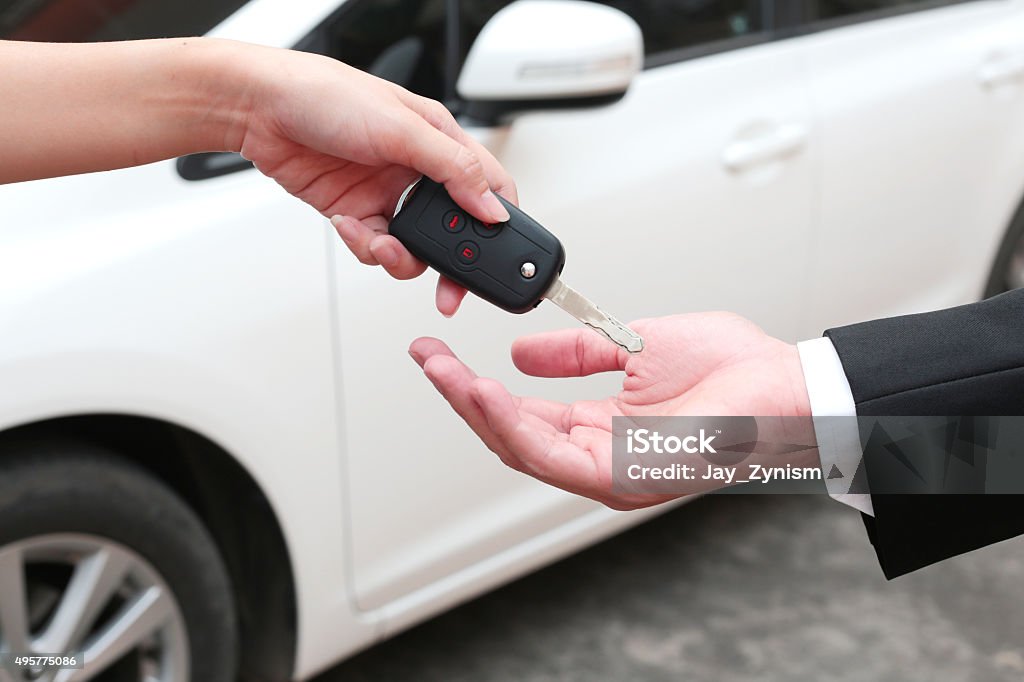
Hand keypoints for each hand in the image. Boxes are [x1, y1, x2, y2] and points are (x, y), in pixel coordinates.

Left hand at [234, 43, 516, 314]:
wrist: (261, 109)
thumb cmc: (327, 95)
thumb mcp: (403, 129)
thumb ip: (453, 170)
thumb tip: (491, 208)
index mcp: (440, 141)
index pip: (489, 187)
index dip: (498, 223)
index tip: (496, 257)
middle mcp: (417, 170)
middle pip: (454, 229)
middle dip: (450, 262)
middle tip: (448, 287)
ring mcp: (386, 194)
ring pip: (415, 247)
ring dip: (401, 257)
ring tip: (383, 245)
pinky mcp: (357, 212)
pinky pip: (375, 246)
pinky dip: (365, 246)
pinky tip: (349, 225)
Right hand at [410, 313, 813, 509]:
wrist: (786, 384)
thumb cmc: (733, 369)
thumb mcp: (632, 344)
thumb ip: (576, 353)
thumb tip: (521, 353)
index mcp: (602, 427)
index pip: (523, 412)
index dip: (476, 385)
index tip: (438, 353)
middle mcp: (600, 456)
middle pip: (511, 435)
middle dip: (462, 397)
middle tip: (426, 359)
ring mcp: (611, 473)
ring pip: (523, 451)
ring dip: (478, 411)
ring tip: (445, 374)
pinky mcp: (626, 479)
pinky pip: (554, 458)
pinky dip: (515, 425)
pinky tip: (487, 393)